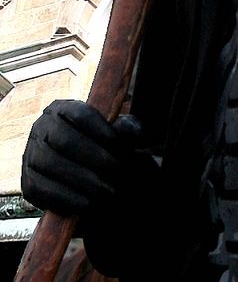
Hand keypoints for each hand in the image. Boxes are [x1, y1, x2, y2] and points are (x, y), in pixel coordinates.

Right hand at [21, 100, 141, 217]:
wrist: (82, 174)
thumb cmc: (102, 145)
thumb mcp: (116, 133)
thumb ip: (127, 130)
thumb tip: (134, 134)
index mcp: (63, 108)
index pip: (81, 114)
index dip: (102, 130)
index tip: (121, 148)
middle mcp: (41, 127)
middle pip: (65, 140)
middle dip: (95, 158)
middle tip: (118, 173)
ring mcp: (30, 155)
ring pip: (52, 165)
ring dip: (82, 180)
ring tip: (108, 191)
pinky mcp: (27, 182)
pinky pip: (41, 190)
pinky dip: (65, 198)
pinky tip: (87, 204)